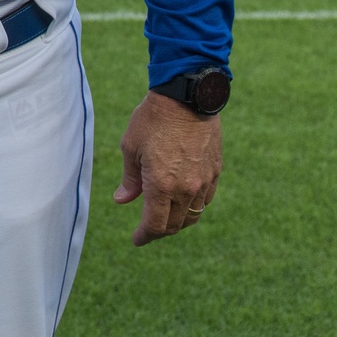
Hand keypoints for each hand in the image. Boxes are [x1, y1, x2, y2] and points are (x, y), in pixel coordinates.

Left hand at [114, 92, 222, 245]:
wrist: (186, 96)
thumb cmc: (153, 119)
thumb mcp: (131, 147)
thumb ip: (130, 179)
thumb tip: (122, 200)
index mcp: (161, 186)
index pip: (155, 225)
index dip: (145, 236)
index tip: (137, 239)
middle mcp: (186, 189)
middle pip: (174, 225)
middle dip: (159, 231)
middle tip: (148, 230)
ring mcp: (203, 181)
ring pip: (192, 215)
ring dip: (178, 222)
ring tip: (166, 218)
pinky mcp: (215, 171)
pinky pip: (205, 199)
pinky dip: (193, 205)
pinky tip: (184, 200)